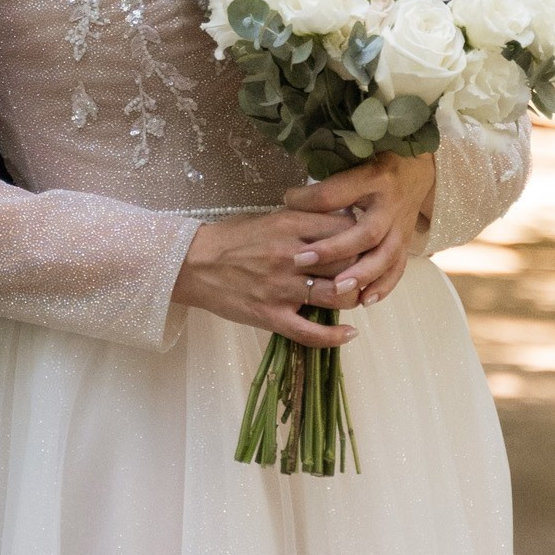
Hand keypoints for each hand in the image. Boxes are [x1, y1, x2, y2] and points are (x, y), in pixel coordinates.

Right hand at [170, 204, 373, 347]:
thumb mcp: (270, 217)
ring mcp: (281, 288)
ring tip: (351, 297)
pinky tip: (348, 334)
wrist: (192, 263)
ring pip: (336, 295)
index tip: (361, 242)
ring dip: (351, 298)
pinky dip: (334, 336)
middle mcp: (290, 255)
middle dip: (361, 268)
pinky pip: (310, 332)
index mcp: (290, 225)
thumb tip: (342, 223)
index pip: (344, 229)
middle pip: (347, 262)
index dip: (359, 236)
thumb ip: (304, 221)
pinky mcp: (271, 316)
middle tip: (362, 272)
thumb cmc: (232, 238)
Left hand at [279, 151, 436, 311]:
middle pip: (365, 232)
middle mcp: (389, 205)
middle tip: (302, 260)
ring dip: (361, 275)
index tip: (287, 202)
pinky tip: (365, 300)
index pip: (336, 193)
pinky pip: (398, 268)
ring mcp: (402, 226)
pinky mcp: (408, 242)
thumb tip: (290, 201)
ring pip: (385, 255)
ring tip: (336, 289)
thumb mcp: (352, 161)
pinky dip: (383, 286)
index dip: (309, 200)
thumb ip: (327, 183)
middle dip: (334, 250)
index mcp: (372, 178)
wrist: (417, 169)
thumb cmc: (376, 163)